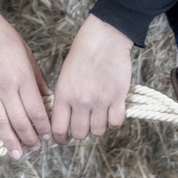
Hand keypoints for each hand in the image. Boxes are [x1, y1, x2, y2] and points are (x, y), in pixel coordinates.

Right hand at [0, 0, 51, 156]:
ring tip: (16, 154)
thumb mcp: (28, 55)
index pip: (36, 109)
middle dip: (29, 137)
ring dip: (9, 140)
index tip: (48, 136)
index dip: (43, 126)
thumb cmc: (4, 37)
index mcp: (22, 78)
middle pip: (19, 120)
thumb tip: (49, 96)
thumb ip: (38, 78)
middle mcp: (5, 87)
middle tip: (35, 148)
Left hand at [51, 15, 132, 144]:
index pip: (58, 129)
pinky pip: (115, 123)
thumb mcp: (64, 76)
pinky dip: (113, 123)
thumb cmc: (83, 53)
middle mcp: (81, 101)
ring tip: (98, 118)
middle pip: (80, 133)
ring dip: (98, 128)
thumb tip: (63, 117)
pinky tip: (111, 115)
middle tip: (84, 126)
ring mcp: (100, 100)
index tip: (63, 140)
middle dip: (81, 133)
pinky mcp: (118, 97)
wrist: (104, 38)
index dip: (60, 139)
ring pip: (98, 131)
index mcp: (64, 95)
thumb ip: (64, 98)